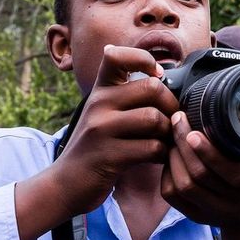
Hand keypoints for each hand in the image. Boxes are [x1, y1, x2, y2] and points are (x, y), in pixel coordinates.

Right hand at [51, 45, 179, 214]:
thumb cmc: (96, 147)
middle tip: (173, 121)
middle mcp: (99, 104)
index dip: (144, 59)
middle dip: (172, 105)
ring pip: (154, 118)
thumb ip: (126, 95)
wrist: (66, 183)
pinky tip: (159, 158)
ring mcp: (101, 129)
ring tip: (166, 141)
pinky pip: (151, 147)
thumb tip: (163, 78)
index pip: (117, 55)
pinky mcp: (108, 155)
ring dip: (169, 133)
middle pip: (152, 88)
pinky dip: (163, 154)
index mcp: (100, 90)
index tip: (157, 75)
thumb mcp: (104, 114)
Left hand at [161, 111, 239, 239]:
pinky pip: (172, 195)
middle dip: (183, 143)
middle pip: (199, 175)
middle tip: (179, 118)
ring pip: (182, 185)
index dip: (210, 153)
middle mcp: (236, 201)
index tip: (195, 132)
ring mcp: (213, 212)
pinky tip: (171, 153)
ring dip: (174, 155)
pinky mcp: (196, 215)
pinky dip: (166, 171)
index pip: (233, 173)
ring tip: (174, 130)